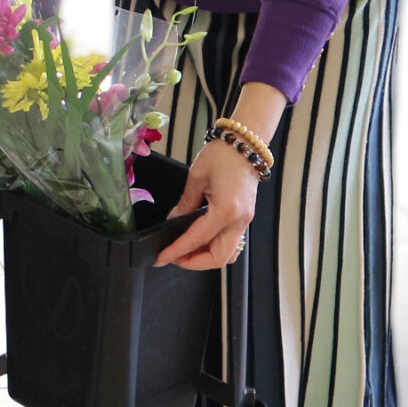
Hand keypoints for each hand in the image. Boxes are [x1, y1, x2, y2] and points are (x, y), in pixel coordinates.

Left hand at [154, 82, 285, 270]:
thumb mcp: (196, 177)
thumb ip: (185, 202)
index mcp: (225, 211)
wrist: (245, 143)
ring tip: (186, 250)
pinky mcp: (245, 216)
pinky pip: (232, 241)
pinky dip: (216, 246)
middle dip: (194, 262)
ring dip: (207, 257)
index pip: (197, 239)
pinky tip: (201, 239)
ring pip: (228, 253)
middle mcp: (238, 220)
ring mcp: (245, 220)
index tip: (162, 257)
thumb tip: (174, 220)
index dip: (177, 251)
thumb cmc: (223, 154)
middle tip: (173, 257)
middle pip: (218, 258)